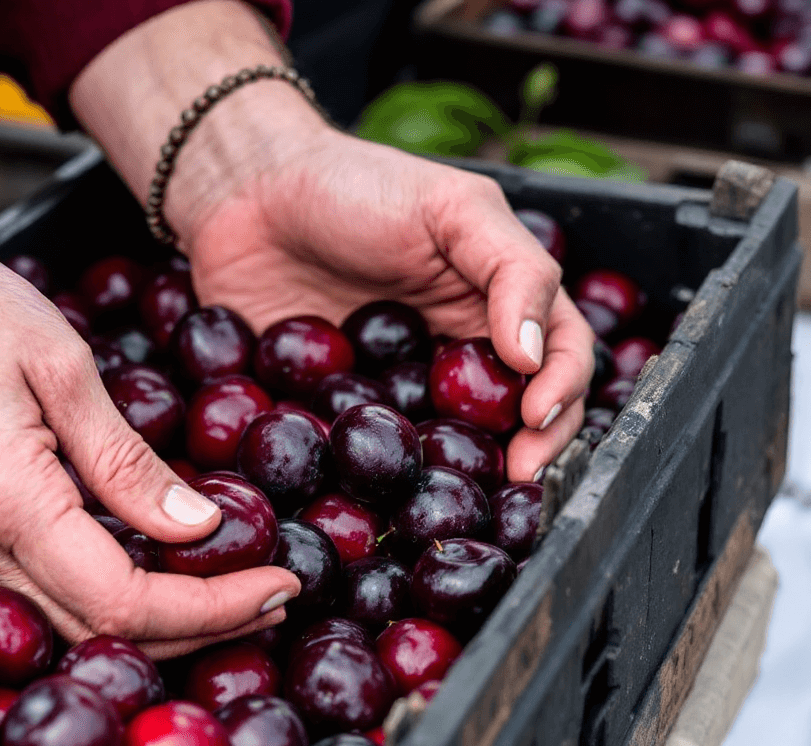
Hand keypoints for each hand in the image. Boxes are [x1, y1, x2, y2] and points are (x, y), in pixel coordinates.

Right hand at [0, 142, 298, 655]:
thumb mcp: (62, 366)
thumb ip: (128, 461)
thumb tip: (202, 527)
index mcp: (2, 502)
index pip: (126, 602)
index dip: (213, 608)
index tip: (280, 585)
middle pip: (101, 633)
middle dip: (199, 629)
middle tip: (275, 598)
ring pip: (71, 625)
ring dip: (158, 624)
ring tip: (235, 591)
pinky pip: (42, 596)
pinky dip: (111, 600)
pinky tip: (162, 572)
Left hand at [73, 1, 593, 481]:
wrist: (247, 197)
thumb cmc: (356, 186)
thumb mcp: (450, 207)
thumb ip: (509, 268)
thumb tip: (532, 354)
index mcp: (493, 308)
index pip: (557, 358)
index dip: (563, 393)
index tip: (537, 421)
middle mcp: (454, 359)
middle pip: (514, 419)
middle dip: (528, 453)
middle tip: (518, 480)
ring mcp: (397, 392)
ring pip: (445, 448)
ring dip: (463, 475)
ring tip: (466, 494)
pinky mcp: (337, 413)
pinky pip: (363, 454)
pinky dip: (375, 478)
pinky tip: (379, 492)